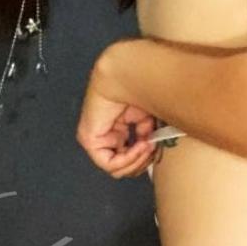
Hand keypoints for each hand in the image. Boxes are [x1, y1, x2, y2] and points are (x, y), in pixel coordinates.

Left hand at [76, 62, 156, 179]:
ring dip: (137, 161)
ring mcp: (95, 140)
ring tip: (148, 147)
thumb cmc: (136, 90)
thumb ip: (146, 136)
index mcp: (115, 132)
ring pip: (116, 169)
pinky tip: (140, 145)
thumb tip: (150, 150)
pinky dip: (129, 158)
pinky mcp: (90, 140)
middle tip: (154, 151)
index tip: (156, 149)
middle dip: (142, 163)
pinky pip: (109, 163)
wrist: (125, 76)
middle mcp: (104, 137)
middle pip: (122, 168)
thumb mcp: (146, 119)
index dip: (144, 159)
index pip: (128, 159)